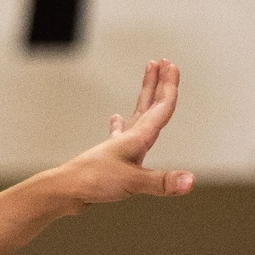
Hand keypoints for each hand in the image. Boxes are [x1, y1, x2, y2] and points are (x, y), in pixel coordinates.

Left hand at [50, 59, 189, 206]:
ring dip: (145, 98)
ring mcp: (119, 147)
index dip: (168, 87)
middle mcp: (129, 138)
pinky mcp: (111, 159)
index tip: (172, 65)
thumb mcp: (132, 182)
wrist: (64, 192)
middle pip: (148, 105)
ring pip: (137, 116)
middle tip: (164, 62)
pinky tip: (115, 119)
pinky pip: (119, 136)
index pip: (160, 107)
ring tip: (148, 82)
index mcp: (137, 138)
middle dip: (158, 84)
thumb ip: (162, 182)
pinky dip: (119, 125)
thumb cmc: (93, 182)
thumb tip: (190, 181)